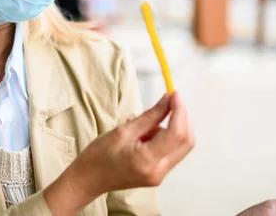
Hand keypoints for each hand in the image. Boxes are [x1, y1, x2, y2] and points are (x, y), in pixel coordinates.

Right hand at [45, 92, 193, 213]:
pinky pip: (171, 152)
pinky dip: (165, 138)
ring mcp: (159, 176)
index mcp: (148, 160)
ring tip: (144, 126)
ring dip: (172, 129)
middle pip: (186, 142)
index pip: (176, 133)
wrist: (88, 180)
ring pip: (180, 147)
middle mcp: (158, 171)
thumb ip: (149, 116)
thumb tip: (167, 101)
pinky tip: (146, 135)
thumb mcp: (123, 131)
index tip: (174, 94)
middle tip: (171, 101)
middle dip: (182, 118)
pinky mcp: (158, 175)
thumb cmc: (99, 156)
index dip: (179, 111)